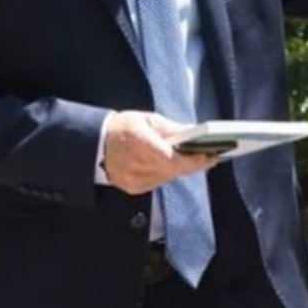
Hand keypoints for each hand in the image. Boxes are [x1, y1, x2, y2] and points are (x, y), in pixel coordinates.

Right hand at [101, 111, 215, 194]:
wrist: (96, 144)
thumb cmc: (122, 128)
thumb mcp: (147, 120)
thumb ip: (172, 129)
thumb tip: (195, 134)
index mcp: (139, 143)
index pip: (173, 159)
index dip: (194, 160)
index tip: (210, 155)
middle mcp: (135, 164)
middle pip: (174, 170)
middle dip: (193, 164)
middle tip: (211, 157)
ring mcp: (132, 179)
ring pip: (167, 177)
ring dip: (181, 169)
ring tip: (197, 159)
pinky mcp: (132, 188)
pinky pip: (158, 182)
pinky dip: (166, 173)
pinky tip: (174, 165)